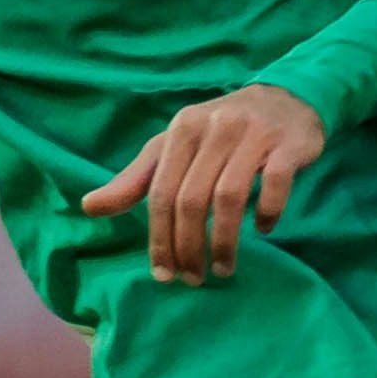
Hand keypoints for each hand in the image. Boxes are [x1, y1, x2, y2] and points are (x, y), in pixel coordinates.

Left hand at [79, 84, 328, 284]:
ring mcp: (253, 134)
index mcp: (182, 129)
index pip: (161, 193)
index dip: (159, 238)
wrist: (286, 98)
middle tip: (193, 279)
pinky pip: (274, 182)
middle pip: (192, 199)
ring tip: (222, 268)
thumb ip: (136, 179)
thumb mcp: (174, 147)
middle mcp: (215, 127)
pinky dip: (267, 211)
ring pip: (230, 195)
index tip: (163, 274)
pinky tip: (264, 229)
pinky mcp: (288, 144)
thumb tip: (88, 207)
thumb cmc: (220, 131)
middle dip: (189, 247)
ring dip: (224, 241)